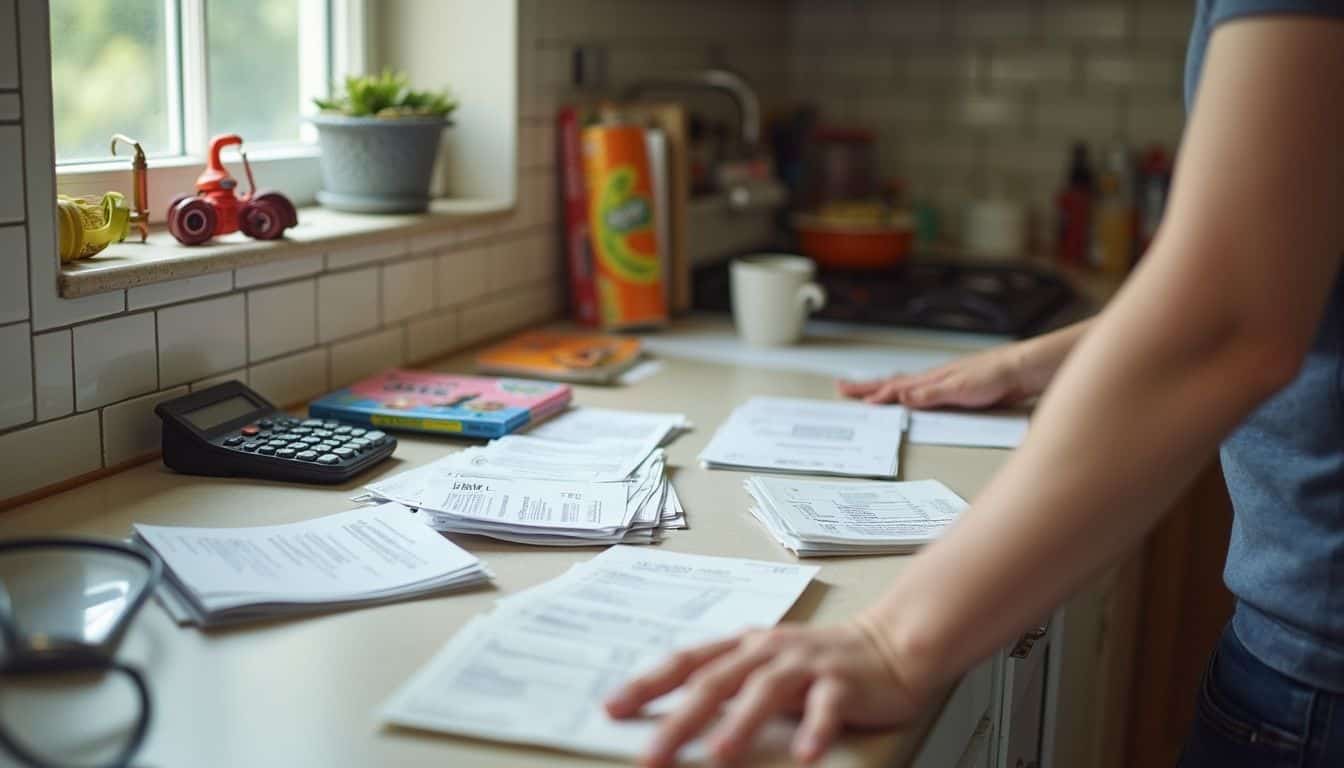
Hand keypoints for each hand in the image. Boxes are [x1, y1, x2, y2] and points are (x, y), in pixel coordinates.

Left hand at [604, 622, 932, 766]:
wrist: (891, 644)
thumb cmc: (819, 662)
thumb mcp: (765, 665)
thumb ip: (727, 683)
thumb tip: (675, 716)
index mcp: (743, 647)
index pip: (685, 662)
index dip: (647, 684)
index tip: (611, 709)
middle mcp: (768, 651)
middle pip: (716, 682)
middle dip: (680, 720)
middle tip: (651, 755)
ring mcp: (806, 665)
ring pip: (765, 691)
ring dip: (740, 724)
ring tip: (718, 755)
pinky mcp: (844, 682)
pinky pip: (827, 707)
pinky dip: (814, 730)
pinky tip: (804, 756)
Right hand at [837, 344, 1031, 408]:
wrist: (1022, 370)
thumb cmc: (994, 376)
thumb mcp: (960, 389)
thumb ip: (930, 394)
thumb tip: (901, 396)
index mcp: (931, 379)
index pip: (894, 388)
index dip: (873, 394)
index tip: (855, 399)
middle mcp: (933, 379)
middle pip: (894, 383)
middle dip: (868, 387)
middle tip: (844, 388)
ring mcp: (944, 382)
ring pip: (906, 386)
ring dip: (885, 389)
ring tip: (868, 390)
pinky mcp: (956, 389)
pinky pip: (922, 391)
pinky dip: (907, 392)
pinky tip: (908, 395)